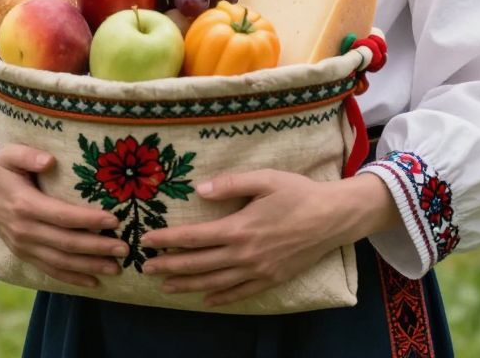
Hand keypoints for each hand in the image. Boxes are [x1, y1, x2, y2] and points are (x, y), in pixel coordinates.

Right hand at [0, 145, 125, 288]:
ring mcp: (23, 246)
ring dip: (89, 266)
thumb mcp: (9, 154)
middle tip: (124, 248)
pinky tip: (94, 281)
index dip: (89, 219)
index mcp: (24, 205)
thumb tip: (49, 160)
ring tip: (116, 268)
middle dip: (97, 247)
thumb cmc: (1, 168)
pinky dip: (72, 277)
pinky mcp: (24, 254)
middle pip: (66, 243)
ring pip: (60, 261)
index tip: (114, 220)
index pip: (62, 216)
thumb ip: (27, 155)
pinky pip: (49, 270)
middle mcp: (24, 230)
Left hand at [141, 169, 395, 306]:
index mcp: (240, 228)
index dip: (168, 240)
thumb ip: (231, 183)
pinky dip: (221, 298)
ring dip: (188, 285)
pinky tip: (206, 300)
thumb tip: (199, 190)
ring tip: (166, 286)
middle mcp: (245, 254)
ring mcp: (259, 270)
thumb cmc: (298, 193)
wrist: (334, 217)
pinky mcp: (272, 279)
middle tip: (146, 268)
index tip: (148, 241)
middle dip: (170, 266)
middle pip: (199, 264)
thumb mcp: (265, 179)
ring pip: (215, 282)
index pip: (194, 237)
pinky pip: (241, 293)